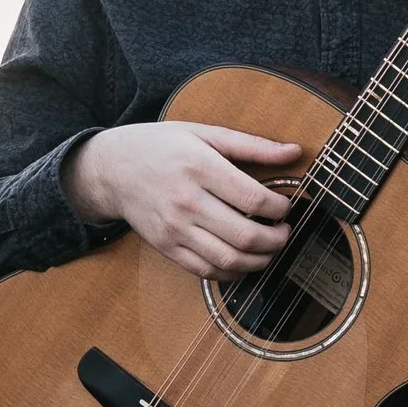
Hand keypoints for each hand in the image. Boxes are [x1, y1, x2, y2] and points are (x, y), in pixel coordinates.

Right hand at [63, 121, 302, 276]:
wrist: (112, 169)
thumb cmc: (161, 146)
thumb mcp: (204, 133)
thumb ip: (252, 145)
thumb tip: (295, 152)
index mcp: (199, 167)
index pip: (253, 199)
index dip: (280, 208)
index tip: (285, 206)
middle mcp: (186, 201)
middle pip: (245, 235)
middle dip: (277, 239)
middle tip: (284, 231)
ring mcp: (174, 229)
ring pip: (229, 260)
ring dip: (260, 261)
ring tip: (269, 248)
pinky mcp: (166, 247)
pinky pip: (206, 271)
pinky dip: (233, 273)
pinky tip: (243, 260)